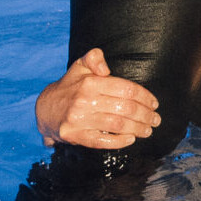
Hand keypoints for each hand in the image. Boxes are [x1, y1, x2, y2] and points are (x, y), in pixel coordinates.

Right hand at [35, 48, 160, 148]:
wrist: (45, 109)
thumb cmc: (71, 85)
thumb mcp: (80, 65)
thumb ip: (94, 58)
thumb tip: (105, 68)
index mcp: (90, 83)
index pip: (126, 89)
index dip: (144, 97)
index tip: (154, 104)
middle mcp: (84, 102)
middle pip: (125, 109)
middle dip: (144, 115)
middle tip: (156, 120)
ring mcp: (79, 121)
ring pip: (116, 126)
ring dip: (137, 129)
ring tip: (148, 130)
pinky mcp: (75, 136)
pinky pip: (101, 142)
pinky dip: (118, 142)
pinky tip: (131, 139)